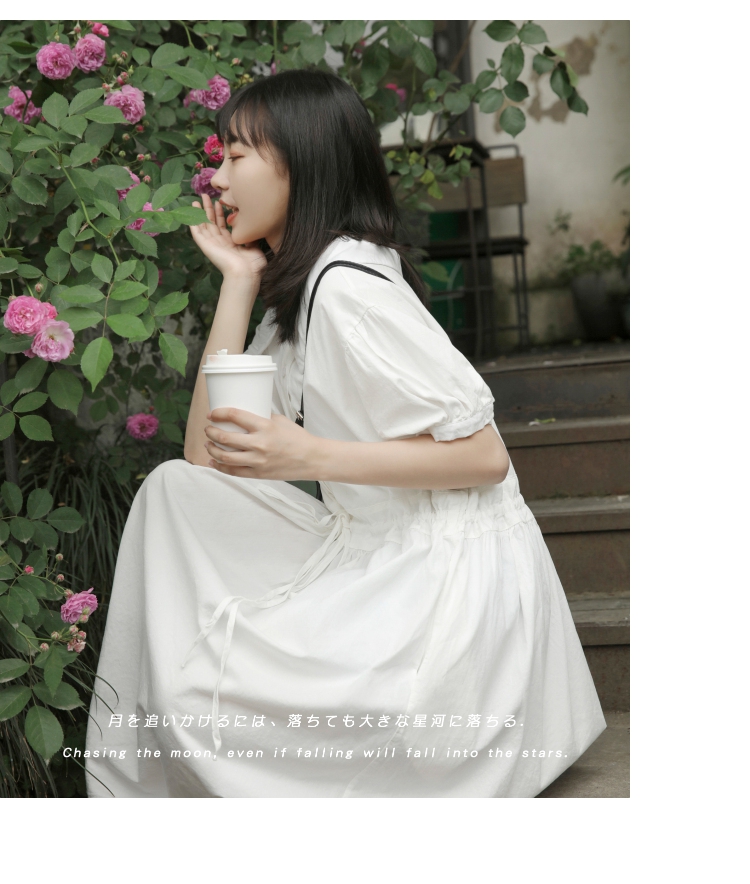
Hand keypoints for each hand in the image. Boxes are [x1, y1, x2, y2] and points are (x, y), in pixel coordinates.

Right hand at [189, 193, 266, 279]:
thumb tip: (252, 226)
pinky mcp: (206, 246)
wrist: (246, 274)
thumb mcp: (255, 247)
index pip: (223, 225)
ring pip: (203, 225)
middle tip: (206, 195)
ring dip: (200, 213)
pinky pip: (197, 233)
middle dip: (209, 209)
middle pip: (212, 222)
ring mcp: (212, 244)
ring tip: (197, 200)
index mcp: (231, 243)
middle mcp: (220, 243)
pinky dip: (193, 223)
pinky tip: (191, 212)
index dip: (221, 213)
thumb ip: (251, 236)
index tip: (221, 202)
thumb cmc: (253, 265)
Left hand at [203, 407, 321, 479]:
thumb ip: (262, 418)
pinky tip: (213, 462)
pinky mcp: (258, 474)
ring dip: (212, 449)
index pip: (235, 416)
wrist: (312, 459)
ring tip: (209, 444)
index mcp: (265, 427)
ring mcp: (257, 461)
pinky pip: (233, 471)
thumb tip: (244, 416)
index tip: (212, 414)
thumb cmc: (298, 439)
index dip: (219, 414)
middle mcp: (259, 444)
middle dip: (211, 432)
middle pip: (225, 437)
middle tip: (208, 429)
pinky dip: (220, 467)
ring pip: (225, 456)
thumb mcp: (281, 421)